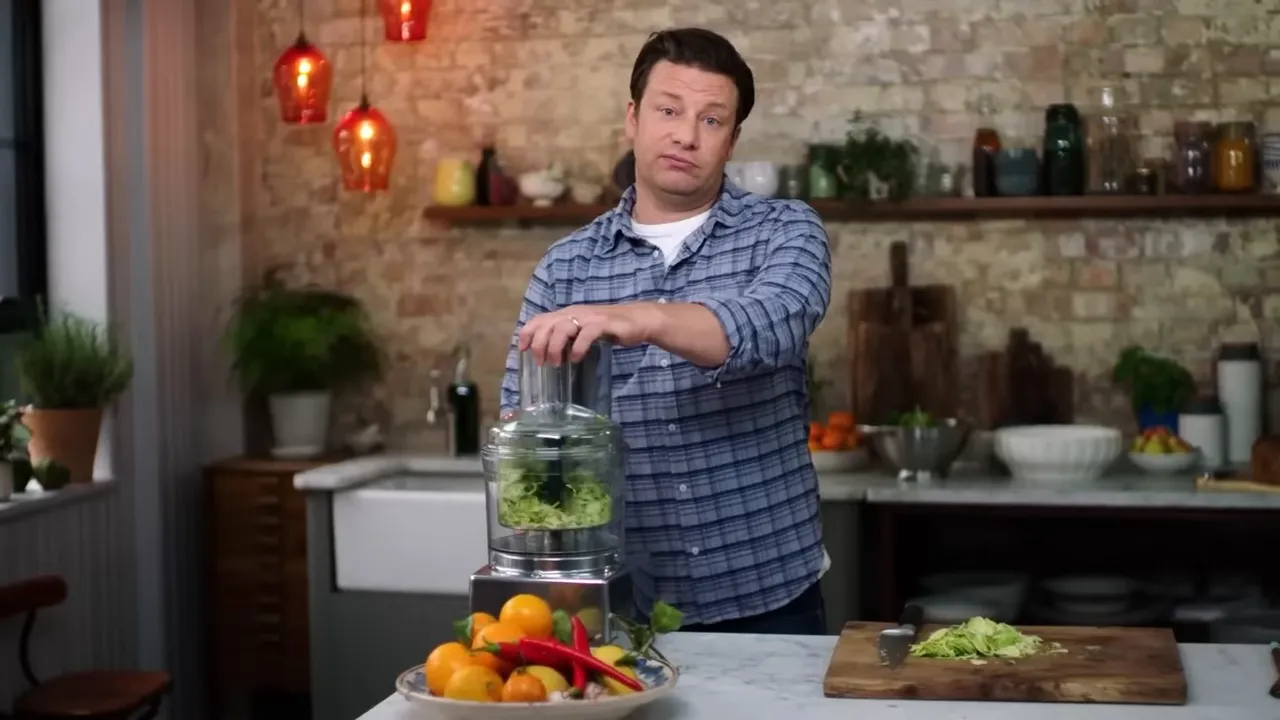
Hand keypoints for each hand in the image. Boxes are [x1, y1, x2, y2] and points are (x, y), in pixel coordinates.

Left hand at [518, 303, 657, 365]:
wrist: (637, 320)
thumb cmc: (608, 328)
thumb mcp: (582, 330)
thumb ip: (568, 337)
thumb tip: (550, 353)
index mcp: (567, 313)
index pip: (540, 318)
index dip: (528, 333)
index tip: (522, 349)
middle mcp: (575, 312)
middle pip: (548, 324)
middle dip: (539, 344)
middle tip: (540, 363)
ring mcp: (589, 317)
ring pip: (563, 328)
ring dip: (555, 347)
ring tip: (555, 364)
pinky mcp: (604, 324)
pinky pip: (586, 334)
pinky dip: (578, 347)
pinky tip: (575, 359)